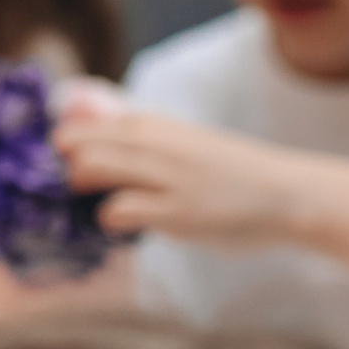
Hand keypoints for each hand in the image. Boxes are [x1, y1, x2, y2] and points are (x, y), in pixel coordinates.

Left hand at [52, 107, 313, 249]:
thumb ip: (142, 145)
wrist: (286, 193)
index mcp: (153, 125)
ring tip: (97, 203)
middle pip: (76, 143)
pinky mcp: (175, 210)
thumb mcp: (182, 143)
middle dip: (63, 169)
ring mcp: (163, 176)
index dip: (63, 147)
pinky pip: (118, 209)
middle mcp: (153, 143)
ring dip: (80, 189)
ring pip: (90, 167)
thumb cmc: (231, 174)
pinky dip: (108, 219)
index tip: (61, 168)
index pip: (84, 124)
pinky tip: (123, 224)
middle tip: (75, 191)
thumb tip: (92, 150)